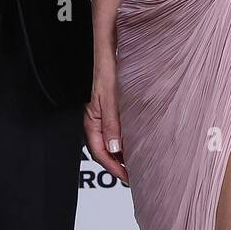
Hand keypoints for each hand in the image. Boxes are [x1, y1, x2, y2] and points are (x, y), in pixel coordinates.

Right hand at [84, 52, 127, 183]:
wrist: (107, 51)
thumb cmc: (105, 70)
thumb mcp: (109, 99)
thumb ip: (111, 124)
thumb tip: (114, 149)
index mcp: (91, 121)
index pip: (100, 154)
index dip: (114, 168)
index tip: (128, 178)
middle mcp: (96, 121)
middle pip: (105, 151)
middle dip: (119, 166)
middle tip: (136, 176)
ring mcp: (103, 115)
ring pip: (111, 142)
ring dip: (123, 154)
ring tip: (139, 163)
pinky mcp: (111, 109)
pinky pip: (116, 131)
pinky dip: (126, 140)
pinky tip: (136, 142)